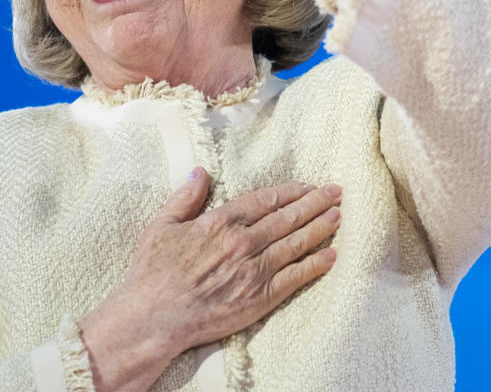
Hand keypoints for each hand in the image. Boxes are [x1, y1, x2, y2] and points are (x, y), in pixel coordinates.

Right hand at [78, 169, 341, 391]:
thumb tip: (200, 173)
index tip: (307, 185)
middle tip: (336, 192)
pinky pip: (295, 278)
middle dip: (315, 203)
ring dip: (320, 228)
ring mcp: (254, 270)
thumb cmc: (152, 273)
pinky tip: (330, 256)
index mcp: (220, 221)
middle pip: (287, 217)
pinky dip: (315, 266)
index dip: (290, 191)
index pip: (265, 200)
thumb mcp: (161, 225)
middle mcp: (242, 242)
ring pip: (296, 244)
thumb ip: (185, 198)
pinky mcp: (260, 298)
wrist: (154, 317)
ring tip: (338, 217)